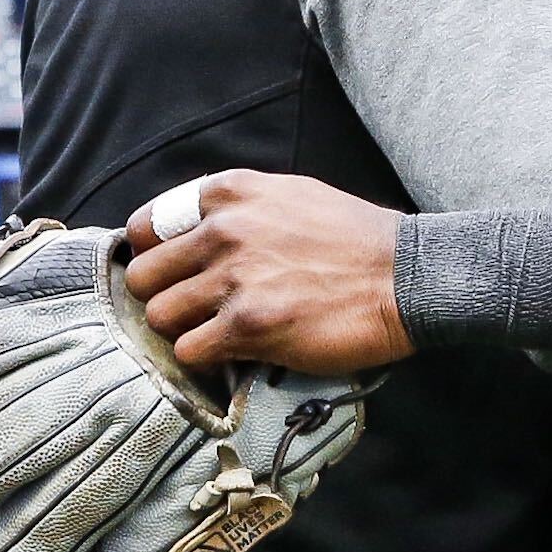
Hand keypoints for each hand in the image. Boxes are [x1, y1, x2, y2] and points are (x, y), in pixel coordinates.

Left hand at [124, 171, 411, 373]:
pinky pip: (189, 351)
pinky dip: (208, 358)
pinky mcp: (248, 326)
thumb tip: (191, 235)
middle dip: (165, 297)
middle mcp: (224, 230)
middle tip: (196, 310)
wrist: (408, 278)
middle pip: (143, 276)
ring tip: (218, 332)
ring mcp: (234, 279)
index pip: (146, 226)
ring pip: (159, 317)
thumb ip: (239, 209)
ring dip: (185, 330)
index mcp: (231, 193)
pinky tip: (236, 352)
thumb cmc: (357, 239)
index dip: (154, 256)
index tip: (174, 274)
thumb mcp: (294, 195)